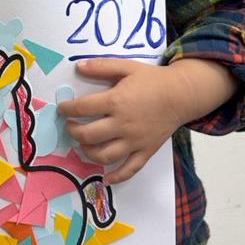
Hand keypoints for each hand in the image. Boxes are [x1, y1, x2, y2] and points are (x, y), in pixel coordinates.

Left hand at [58, 60, 185, 184]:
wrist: (181, 94)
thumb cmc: (153, 80)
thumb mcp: (127, 67)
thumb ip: (101, 67)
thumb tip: (78, 67)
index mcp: (116, 101)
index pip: (83, 108)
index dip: (67, 109)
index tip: (62, 109)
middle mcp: (122, 124)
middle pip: (88, 135)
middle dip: (73, 132)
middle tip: (70, 126)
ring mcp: (134, 141)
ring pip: (104, 156)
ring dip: (88, 153)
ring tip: (83, 145)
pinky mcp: (145, 151)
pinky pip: (130, 169)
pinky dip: (116, 177)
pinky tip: (106, 178)